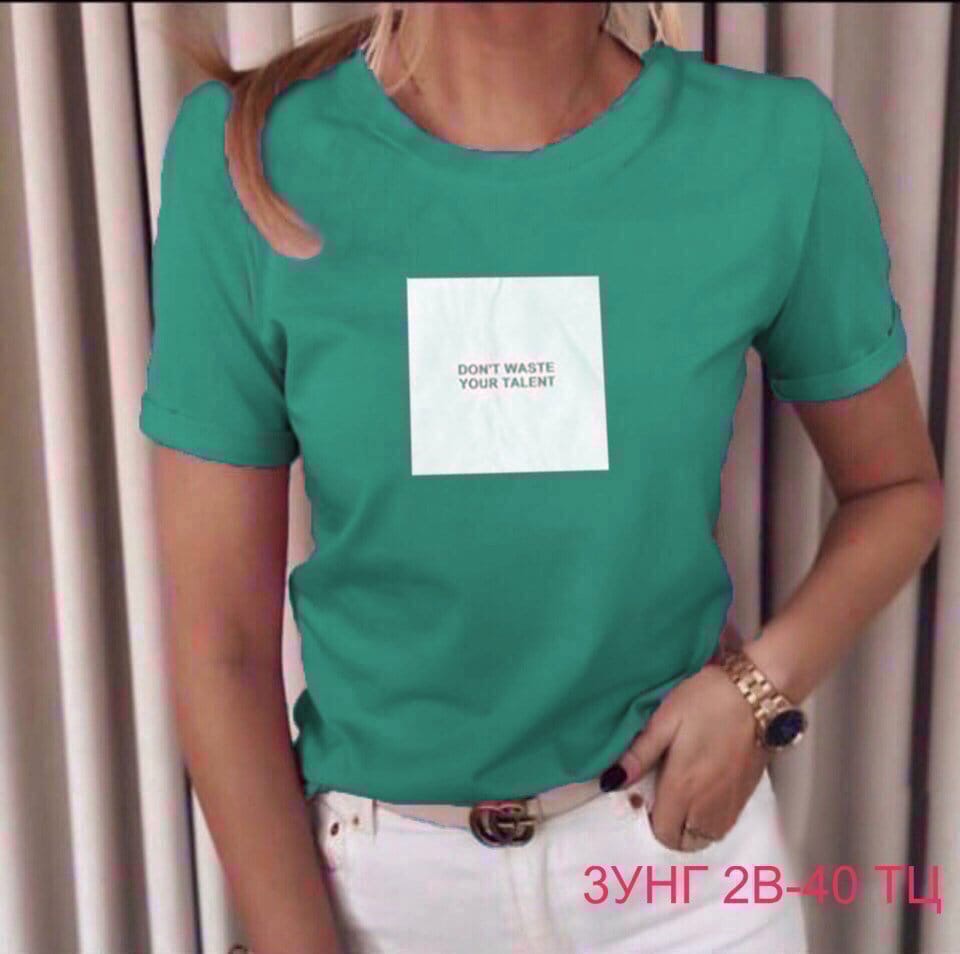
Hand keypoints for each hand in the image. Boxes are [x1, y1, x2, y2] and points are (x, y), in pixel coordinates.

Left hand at [601, 638, 771, 851]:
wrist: (757, 694)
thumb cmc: (706, 702)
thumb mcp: (665, 720)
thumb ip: (640, 753)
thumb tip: (612, 781)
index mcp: (684, 788)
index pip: (663, 833)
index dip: (649, 820)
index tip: (646, 794)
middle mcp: (709, 805)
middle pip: (686, 842)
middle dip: (670, 828)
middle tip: (663, 796)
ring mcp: (732, 802)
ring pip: (707, 836)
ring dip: (691, 825)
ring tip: (683, 794)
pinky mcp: (748, 794)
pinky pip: (725, 823)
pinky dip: (711, 818)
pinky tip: (705, 790)